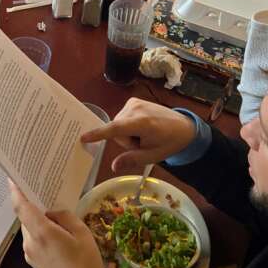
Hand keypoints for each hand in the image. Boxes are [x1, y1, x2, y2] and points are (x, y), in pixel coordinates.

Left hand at [9, 183, 106, 267]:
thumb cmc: (86, 263)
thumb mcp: (82, 233)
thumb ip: (64, 216)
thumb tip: (51, 211)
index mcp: (42, 233)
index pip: (22, 207)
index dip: (15, 191)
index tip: (11, 177)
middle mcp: (30, 243)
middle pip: (26, 217)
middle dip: (32, 205)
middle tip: (42, 191)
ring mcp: (29, 253)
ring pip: (29, 228)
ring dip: (37, 220)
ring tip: (53, 213)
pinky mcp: (32, 261)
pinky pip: (33, 239)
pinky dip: (39, 231)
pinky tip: (54, 232)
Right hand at [80, 98, 197, 173]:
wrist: (184, 126)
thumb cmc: (169, 143)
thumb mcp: (152, 156)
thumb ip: (132, 160)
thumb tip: (113, 167)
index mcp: (142, 123)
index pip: (116, 129)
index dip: (99, 134)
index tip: (83, 137)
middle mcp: (136, 108)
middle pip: (117, 131)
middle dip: (126, 141)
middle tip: (143, 143)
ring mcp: (134, 102)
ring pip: (118, 124)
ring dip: (128, 133)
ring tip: (145, 134)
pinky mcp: (133, 100)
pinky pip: (121, 118)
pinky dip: (129, 125)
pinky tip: (142, 127)